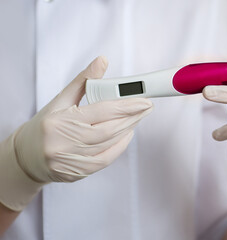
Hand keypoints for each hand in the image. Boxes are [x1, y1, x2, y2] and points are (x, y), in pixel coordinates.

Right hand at [0, 56, 152, 210]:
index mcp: (60, 121)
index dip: (126, 106)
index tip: (144, 100)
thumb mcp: (60, 100)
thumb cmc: (45, 125)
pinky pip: (105, 159)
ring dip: (128, 130)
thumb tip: (102, 61)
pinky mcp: (77, 173)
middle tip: (147, 107)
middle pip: (109, 130)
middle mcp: (64, 143)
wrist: (25, 156)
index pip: (101, 111)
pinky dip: (119, 146)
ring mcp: (71, 161)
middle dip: (132, 117)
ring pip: (109, 144)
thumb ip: (83, 81)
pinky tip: (127, 135)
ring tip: (139, 117)